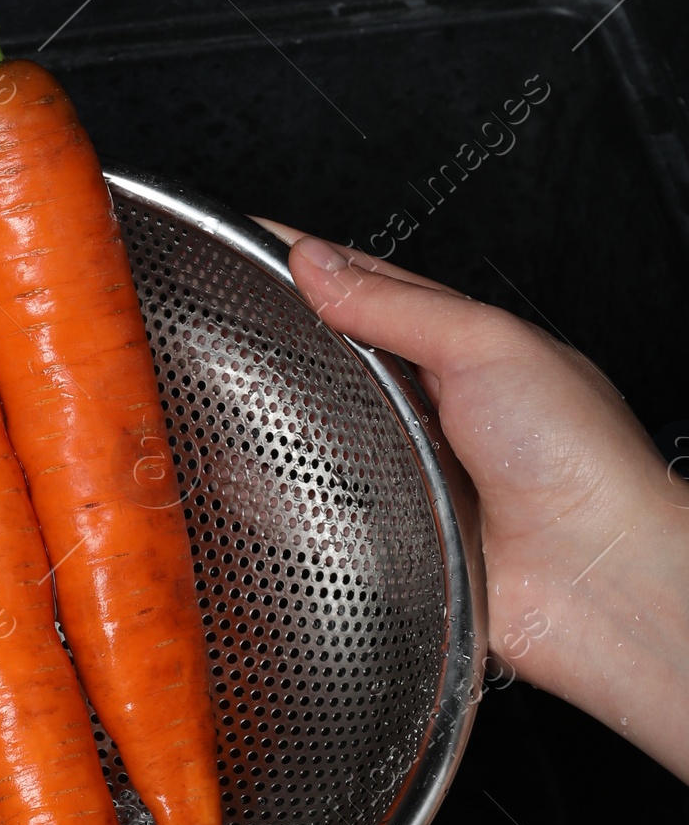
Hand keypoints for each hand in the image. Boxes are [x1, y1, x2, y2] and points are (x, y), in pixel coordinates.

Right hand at [265, 230, 688, 781]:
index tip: (248, 243)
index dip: (307, 264)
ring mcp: (409, 475)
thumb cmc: (582, 462)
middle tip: (223, 319)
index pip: (367, 289)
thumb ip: (396, 304)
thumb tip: (316, 261)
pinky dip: (283, 497)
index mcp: (464, 350)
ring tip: (226, 397)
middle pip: (334, 363)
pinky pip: (319, 513)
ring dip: (280, 421)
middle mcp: (433, 411)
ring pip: (319, 436)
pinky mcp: (390, 541)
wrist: (601, 581)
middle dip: (283, 341)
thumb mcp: (487, 345)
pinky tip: (248, 482)